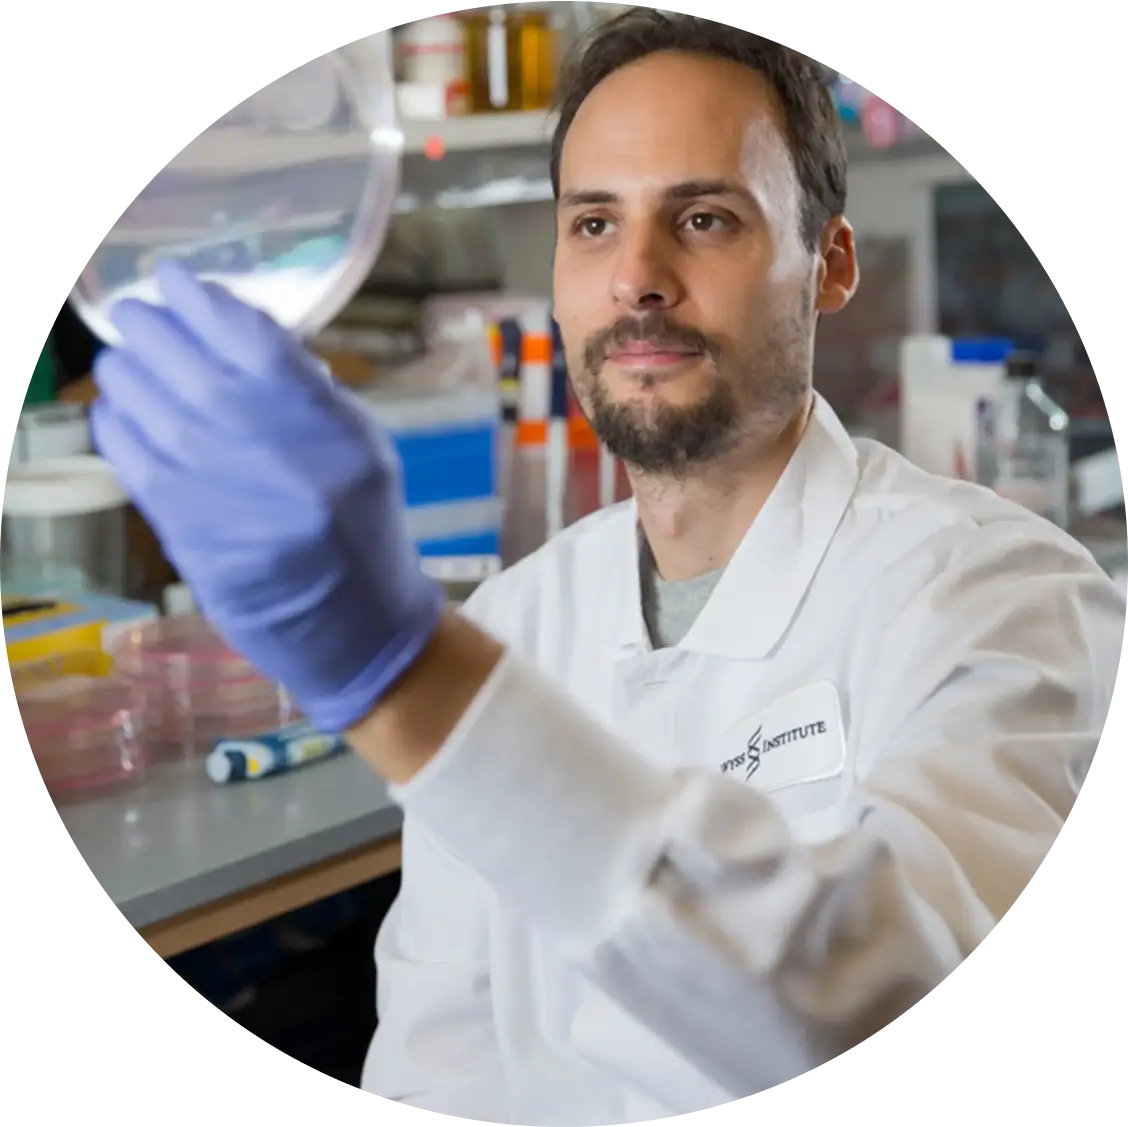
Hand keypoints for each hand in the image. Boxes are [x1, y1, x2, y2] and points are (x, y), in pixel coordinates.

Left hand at [91, 261, 445, 733]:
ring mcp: (226, 498)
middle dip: (153, 328)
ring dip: (127, 372)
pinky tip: (117, 409)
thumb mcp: (363, 451)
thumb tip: (232, 332)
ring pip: (153, 410)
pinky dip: (116, 425)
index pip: (255, 343)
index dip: (205, 302)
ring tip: (124, 358)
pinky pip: (133, 461)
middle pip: (193, 368)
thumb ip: (307, 394)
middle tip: (135, 313)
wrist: (354, 626)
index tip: (176, 280)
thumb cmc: (364, 530)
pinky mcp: (187, 534)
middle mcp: (278, 460)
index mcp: (334, 434)